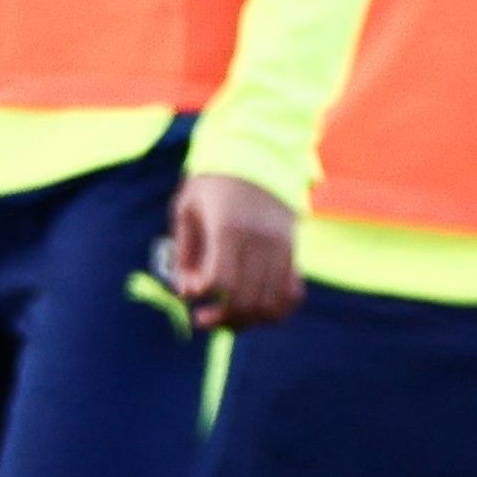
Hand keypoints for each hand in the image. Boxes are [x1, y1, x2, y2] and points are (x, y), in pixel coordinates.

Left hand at [165, 172, 303, 332]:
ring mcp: (281, 247)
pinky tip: (256, 311)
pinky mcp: (293, 252)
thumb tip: (187, 294)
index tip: (193, 293)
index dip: (204, 295)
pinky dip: (276, 311)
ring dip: (247, 320)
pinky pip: (291, 294)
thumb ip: (184, 254)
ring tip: (227, 319)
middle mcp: (260, 240)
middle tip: (204, 319)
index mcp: (229, 227)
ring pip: (270, 304)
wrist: (257, 156)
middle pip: (246, 299)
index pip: (221, 280)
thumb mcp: (187, 209)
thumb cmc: (213, 185)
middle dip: (222, 319)